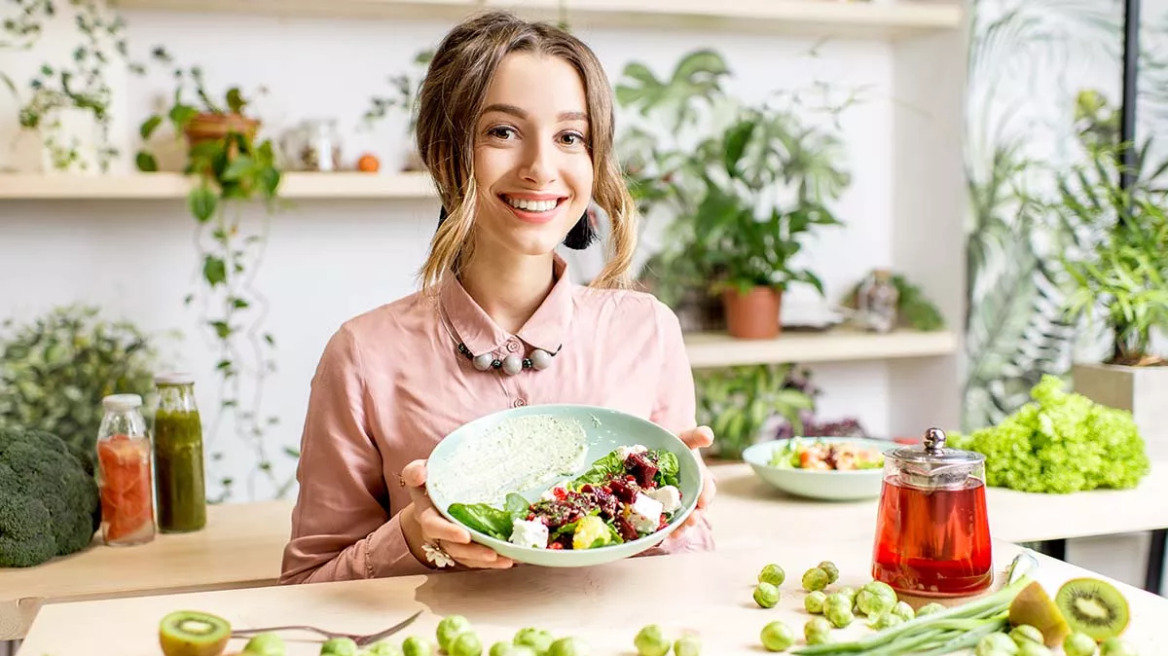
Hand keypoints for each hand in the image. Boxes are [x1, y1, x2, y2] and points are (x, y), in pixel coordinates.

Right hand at [399, 459, 513, 569]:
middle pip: (454, 548)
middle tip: (492, 553)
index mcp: (426, 514)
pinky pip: (478, 559)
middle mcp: (438, 533)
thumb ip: (414, 472)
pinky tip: (511, 559)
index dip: (448, 532)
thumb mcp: (418, 472)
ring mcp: (452, 542)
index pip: (433, 525)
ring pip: (468, 557)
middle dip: (474, 552)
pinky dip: (495, 560)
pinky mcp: (466, 547)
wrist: (433, 494)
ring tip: (507, 560)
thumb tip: (421, 474)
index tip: (465, 535)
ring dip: (487, 561)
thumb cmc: (429, 480)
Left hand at [670, 425, 716, 536]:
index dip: (706, 494)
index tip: (703, 501)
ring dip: (681, 527)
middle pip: (696, 508)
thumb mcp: (686, 438)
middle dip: (694, 516)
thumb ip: (697, 436)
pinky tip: (659, 534)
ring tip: (676, 534)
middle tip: (690, 522)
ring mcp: (679, 502)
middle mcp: (692, 493)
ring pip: (683, 517)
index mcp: (701, 478)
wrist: (662, 448)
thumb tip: (709, 436)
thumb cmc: (678, 445)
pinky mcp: (664, 507)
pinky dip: (664, 527)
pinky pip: (667, 519)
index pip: (707, 488)